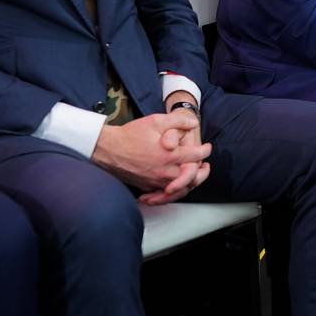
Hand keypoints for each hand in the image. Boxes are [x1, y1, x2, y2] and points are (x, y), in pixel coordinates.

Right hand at [92, 113, 211, 199]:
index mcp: (169, 155)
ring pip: (180, 189)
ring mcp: (155, 181)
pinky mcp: (147, 186)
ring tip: (194, 176)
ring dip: (190, 183)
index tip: (207, 147)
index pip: (196, 155)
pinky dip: (174, 192)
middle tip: (206, 166)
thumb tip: (194, 123)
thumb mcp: (155, 121)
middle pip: (192, 177)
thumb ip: (177, 121)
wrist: (108, 149)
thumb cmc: (130, 134)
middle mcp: (164, 171)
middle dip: (202, 172)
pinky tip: (177, 186)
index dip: (205, 150)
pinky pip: (165, 194)